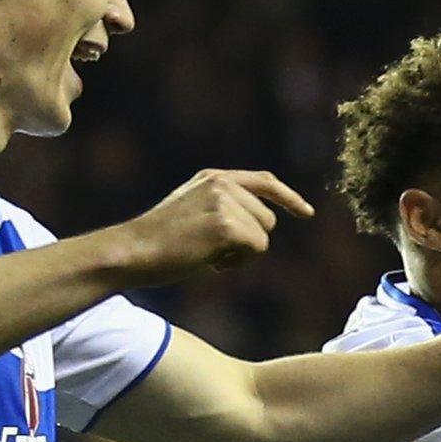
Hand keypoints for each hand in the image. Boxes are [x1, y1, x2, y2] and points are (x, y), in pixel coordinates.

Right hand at [109, 169, 314, 285]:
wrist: (133, 251)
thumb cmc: (159, 243)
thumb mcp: (191, 212)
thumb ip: (223, 208)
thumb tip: (258, 227)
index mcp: (213, 177)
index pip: (264, 181)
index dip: (289, 197)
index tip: (307, 213)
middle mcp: (222, 183)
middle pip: (268, 219)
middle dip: (249, 241)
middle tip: (212, 251)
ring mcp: (224, 201)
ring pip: (264, 236)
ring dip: (242, 254)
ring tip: (207, 254)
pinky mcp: (226, 224)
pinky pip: (256, 250)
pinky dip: (237, 264)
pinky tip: (209, 261)